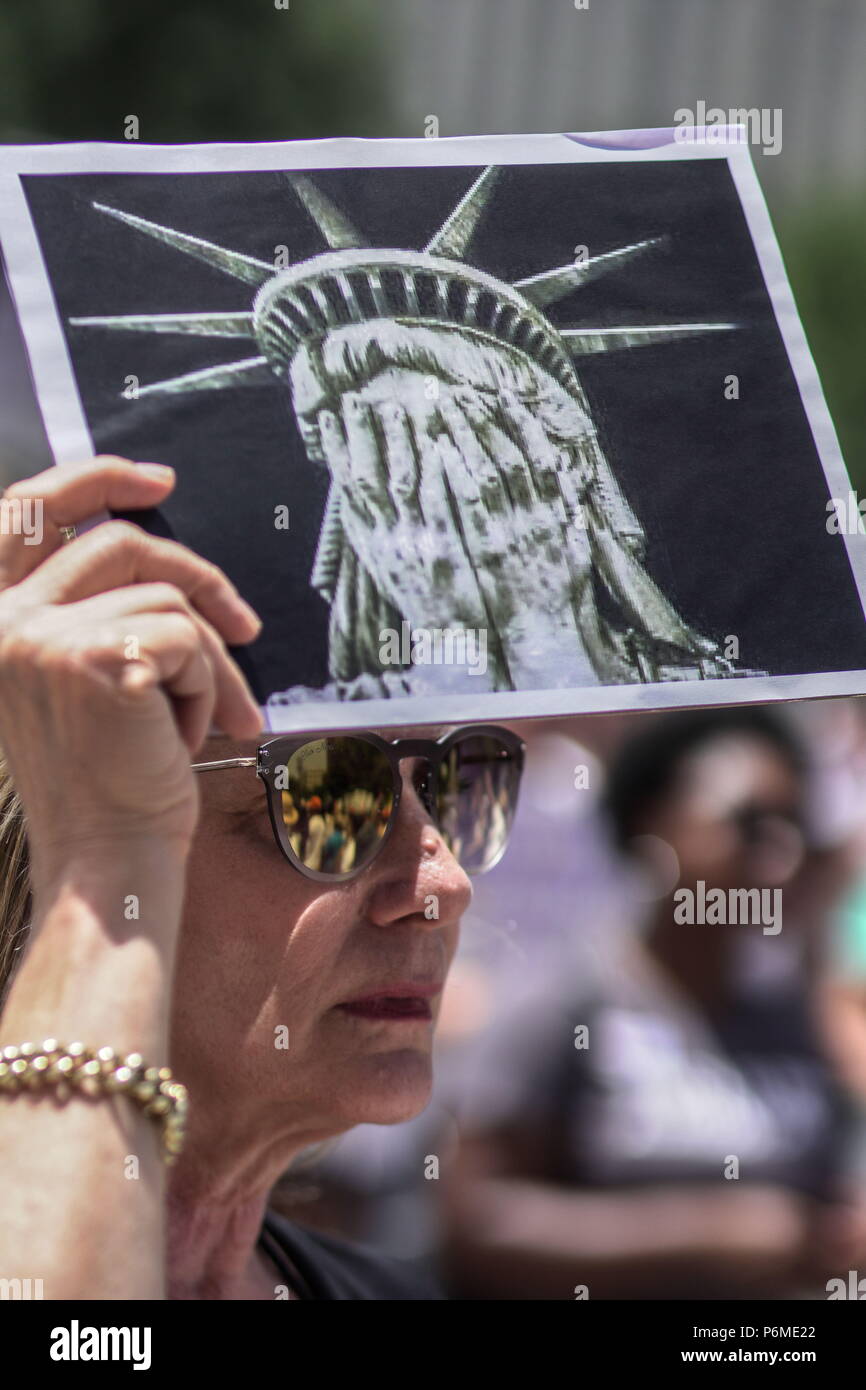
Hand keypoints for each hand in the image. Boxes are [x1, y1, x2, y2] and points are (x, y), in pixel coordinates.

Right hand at [0, 456, 261, 871]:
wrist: (107, 858)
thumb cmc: (108, 781)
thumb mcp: (83, 679)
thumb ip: (95, 611)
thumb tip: (166, 557)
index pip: (25, 511)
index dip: (94, 479)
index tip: (158, 482)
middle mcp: (2, 621)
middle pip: (120, 542)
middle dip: (198, 576)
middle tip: (247, 623)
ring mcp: (44, 635)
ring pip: (170, 600)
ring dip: (206, 663)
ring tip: (198, 722)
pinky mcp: (100, 657)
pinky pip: (191, 640)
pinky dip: (210, 689)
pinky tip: (186, 738)